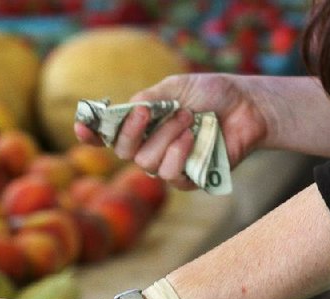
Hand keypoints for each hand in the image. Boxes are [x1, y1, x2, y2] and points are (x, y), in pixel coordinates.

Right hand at [75, 73, 267, 189]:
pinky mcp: (189, 180)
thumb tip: (127, 111)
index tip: (81, 127)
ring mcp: (168, 165)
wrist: (247, 106)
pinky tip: (193, 138)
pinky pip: (171, 176)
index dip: (91, 135)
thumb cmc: (211, 94)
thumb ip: (149, 99)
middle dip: (133, 131)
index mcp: (142, 126)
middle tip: (149, 112)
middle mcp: (149, 148)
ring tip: (189, 118)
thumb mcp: (176, 88)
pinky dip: (180, 154)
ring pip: (147, 162)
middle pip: (124, 152)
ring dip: (166, 137)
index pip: (108, 137)